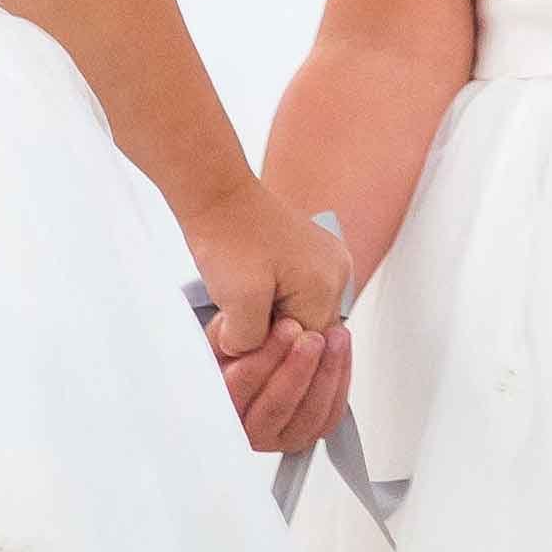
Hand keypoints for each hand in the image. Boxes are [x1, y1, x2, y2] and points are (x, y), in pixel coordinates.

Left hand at [181, 184, 348, 360]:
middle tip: (236, 325)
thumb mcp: (236, 300)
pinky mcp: (311, 255)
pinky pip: (298, 293)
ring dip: (271, 318)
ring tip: (240, 304)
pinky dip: (273, 301)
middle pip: (308, 331)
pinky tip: (250, 292)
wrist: (215, 193)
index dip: (272, 353)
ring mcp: (327, 260)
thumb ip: (250, 342)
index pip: (308, 347)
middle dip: (272, 335)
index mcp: (327, 285)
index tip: (241, 343)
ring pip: (301, 313)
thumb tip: (252, 357)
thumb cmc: (227, 234)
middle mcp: (336, 271)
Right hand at [223, 312, 352, 455]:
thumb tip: (249, 325)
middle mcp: (250, 429)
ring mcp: (283, 436)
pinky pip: (332, 412)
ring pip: (309, 413)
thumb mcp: (226, 334)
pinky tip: (340, 349)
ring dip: (326, 372)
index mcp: (224, 405)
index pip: (239, 387)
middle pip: (276, 407)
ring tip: (334, 338)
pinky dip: (340, 378)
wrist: (265, 358)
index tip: (285, 329)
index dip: (264, 358)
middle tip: (311, 338)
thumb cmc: (242, 350)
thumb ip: (233, 331)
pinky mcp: (312, 433)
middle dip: (298, 368)